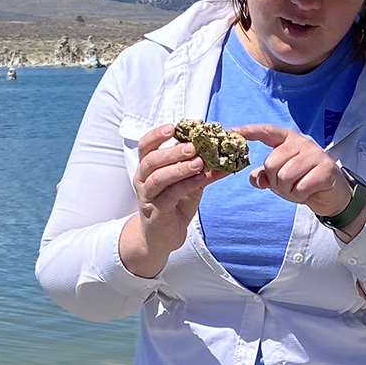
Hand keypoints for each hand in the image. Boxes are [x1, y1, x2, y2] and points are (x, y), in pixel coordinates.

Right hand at [119, 123, 229, 276]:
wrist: (162, 237)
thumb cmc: (173, 205)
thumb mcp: (186, 183)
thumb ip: (198, 169)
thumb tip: (222, 153)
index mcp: (147, 168)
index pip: (146, 146)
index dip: (157, 135)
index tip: (173, 127)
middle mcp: (143, 180)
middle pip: (151, 160)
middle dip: (172, 151)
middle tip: (192, 146)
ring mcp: (148, 196)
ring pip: (158, 177)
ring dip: (179, 168)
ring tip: (199, 162)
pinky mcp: (157, 212)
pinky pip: (171, 195)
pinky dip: (187, 185)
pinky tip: (201, 179)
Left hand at [233, 124, 353, 218]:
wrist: (331, 194)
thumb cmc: (302, 181)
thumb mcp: (278, 178)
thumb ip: (264, 175)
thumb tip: (254, 178)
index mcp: (287, 139)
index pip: (266, 132)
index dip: (248, 131)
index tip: (231, 132)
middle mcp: (301, 142)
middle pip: (271, 163)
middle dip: (275, 181)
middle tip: (287, 184)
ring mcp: (315, 154)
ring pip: (284, 176)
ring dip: (288, 190)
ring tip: (298, 187)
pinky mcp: (326, 169)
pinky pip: (300, 187)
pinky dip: (300, 195)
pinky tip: (308, 191)